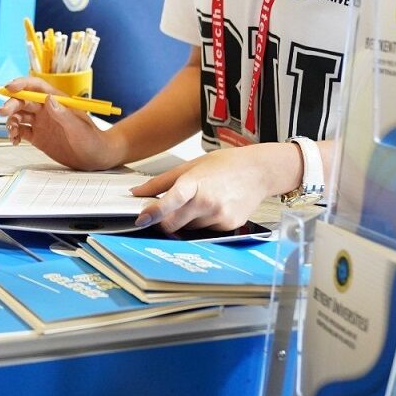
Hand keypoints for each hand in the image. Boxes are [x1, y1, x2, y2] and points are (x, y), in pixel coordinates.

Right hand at [0, 76, 123, 169]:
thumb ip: (63, 114)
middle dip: (11, 104)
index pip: (36, 86)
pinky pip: (21, 131)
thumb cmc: (92, 140)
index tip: (10, 88)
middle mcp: (47, 109)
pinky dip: (14, 134)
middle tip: (3, 112)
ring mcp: (41, 123)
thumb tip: (48, 98)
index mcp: (57, 100)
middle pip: (23, 100)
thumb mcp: (78, 128)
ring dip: (11, 120)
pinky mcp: (38, 137)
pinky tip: (14, 140)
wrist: (96, 158)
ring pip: (19, 115)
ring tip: (12, 132)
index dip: (22, 84)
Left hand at [129, 141, 300, 232]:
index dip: (153, 212)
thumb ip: (161, 181)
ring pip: (188, 228)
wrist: (258, 171)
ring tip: (199, 200)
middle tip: (162, 212)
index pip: (170, 201)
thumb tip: (137, 192)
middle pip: (173, 223)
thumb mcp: (190, 166)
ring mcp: (219, 216)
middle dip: (163, 220)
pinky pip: (205, 230)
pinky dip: (202, 222)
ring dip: (185, 220)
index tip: (141, 219)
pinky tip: (212, 206)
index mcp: (195, 183)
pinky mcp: (228, 226)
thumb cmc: (224, 165)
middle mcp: (207, 202)